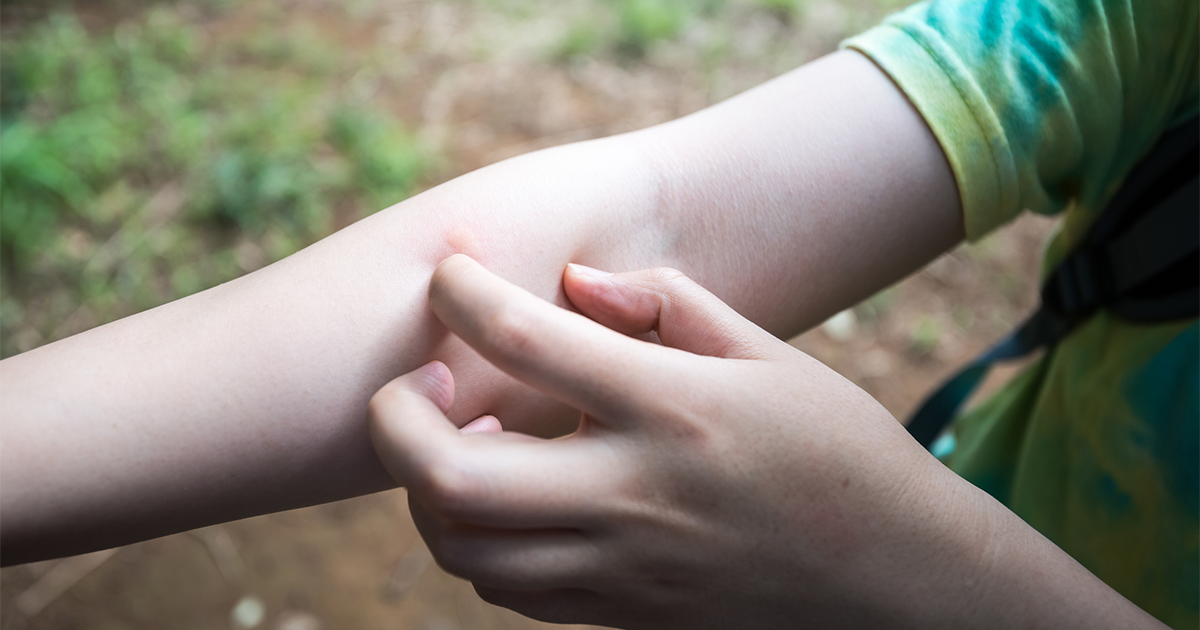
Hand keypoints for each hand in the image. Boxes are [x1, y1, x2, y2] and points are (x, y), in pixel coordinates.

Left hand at [369, 255, 1159, 628]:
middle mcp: (636, 494)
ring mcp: (622, 566)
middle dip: (398, 418)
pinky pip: (507, 590)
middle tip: (418, 380)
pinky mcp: (622, 613)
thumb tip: (575, 281)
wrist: (898, 579)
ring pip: (463, 549)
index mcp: (677, 409)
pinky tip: (502, 497)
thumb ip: (668, 305)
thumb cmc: (840, 450)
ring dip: (426, 489)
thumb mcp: (772, 355)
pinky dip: (473, 541)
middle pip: (454, 474)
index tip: (452, 273)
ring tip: (458, 439)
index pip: (530, 342)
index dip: (465, 293)